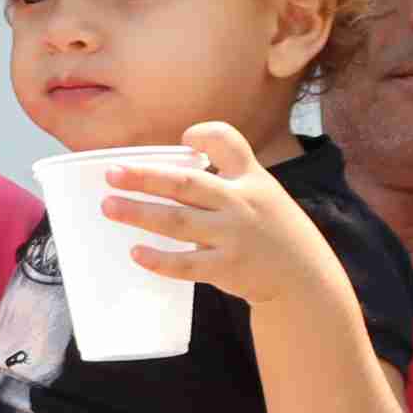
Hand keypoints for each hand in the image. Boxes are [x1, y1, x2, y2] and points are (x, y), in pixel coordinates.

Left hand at [97, 124, 336, 309]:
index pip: (231, 144)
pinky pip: (187, 265)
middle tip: (111, 173)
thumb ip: (224, 177)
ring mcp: (233, 235)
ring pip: (178, 222)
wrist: (304, 276)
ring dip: (139, 213)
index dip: (206, 136)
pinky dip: (160, 259)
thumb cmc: (270, 229)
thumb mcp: (261, 192)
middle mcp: (241, 203)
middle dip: (146, 177)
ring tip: (108, 206)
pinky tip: (136, 252)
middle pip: (188, 183)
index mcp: (251, 179)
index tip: (185, 137)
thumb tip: (166, 170)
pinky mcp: (227, 267)